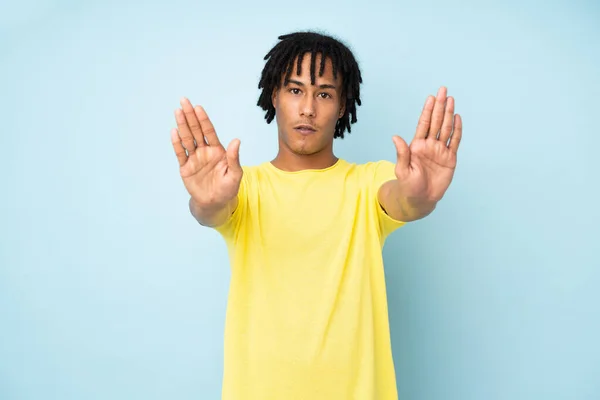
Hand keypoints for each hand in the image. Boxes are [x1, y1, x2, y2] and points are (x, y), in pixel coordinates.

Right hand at [171, 97, 241, 206]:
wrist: (215, 204)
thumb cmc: (227, 189)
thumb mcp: (235, 174)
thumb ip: (234, 158)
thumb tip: (236, 140)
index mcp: (217, 150)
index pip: (209, 131)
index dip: (203, 119)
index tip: (198, 107)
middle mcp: (204, 151)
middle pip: (196, 130)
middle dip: (190, 116)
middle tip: (184, 101)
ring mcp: (194, 158)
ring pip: (187, 139)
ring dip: (182, 125)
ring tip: (177, 111)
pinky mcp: (186, 168)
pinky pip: (180, 153)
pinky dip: (177, 143)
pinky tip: (174, 131)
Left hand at [392, 86, 462, 201]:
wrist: (421, 199)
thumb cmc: (409, 185)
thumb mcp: (402, 170)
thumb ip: (401, 153)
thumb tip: (395, 137)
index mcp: (417, 145)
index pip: (423, 124)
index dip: (427, 111)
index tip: (431, 97)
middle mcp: (429, 145)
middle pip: (436, 122)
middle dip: (439, 106)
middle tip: (443, 90)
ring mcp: (440, 150)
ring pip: (446, 128)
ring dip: (448, 114)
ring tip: (451, 99)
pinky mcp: (450, 158)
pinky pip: (455, 141)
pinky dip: (457, 130)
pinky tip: (457, 118)